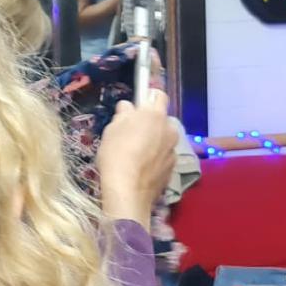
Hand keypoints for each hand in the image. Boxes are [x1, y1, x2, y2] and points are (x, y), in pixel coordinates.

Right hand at [95, 90, 179, 227]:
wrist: (127, 190)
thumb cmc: (116, 153)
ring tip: (136, 154)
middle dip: (150, 123)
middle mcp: (170, 129)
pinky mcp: (173, 168)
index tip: (138, 106)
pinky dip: (156, 159)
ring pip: (164, 139)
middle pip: (161, 119)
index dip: (149, 98)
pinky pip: (164, 156)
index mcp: (155, 115)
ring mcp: (173, 149)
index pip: (159, 95)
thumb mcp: (112, 129)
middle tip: (132, 133)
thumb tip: (128, 107)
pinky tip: (142, 168)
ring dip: (154, 142)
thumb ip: (124, 114)